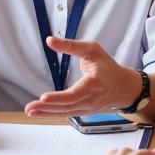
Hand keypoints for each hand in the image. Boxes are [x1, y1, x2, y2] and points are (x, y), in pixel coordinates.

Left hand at [24, 36, 141, 116]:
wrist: (125, 87)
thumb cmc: (108, 66)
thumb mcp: (92, 50)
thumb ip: (70, 46)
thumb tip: (49, 40)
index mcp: (93, 84)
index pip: (74, 94)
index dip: (58, 98)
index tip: (43, 97)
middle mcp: (90, 99)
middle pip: (66, 106)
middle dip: (46, 108)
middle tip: (29, 107)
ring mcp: (88, 108)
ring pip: (65, 112)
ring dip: (46, 113)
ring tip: (30, 110)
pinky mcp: (85, 112)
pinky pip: (67, 114)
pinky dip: (52, 114)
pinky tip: (40, 112)